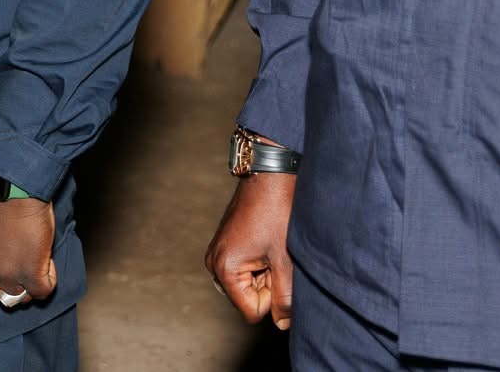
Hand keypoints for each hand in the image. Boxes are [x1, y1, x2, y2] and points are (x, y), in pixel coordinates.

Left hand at [0, 192, 56, 307]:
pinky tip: (47, 258)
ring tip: (38, 257)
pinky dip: (49, 278)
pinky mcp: (28, 275)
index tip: (13, 268)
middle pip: (3, 295)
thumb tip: (7, 267)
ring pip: (23, 296)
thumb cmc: (3, 201)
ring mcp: (4, 276)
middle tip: (29, 265)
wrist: (17, 189)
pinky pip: (43, 291)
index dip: (1, 280)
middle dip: (18, 285)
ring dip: (34, 281)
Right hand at [205, 171, 296, 329]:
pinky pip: (242, 271)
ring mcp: (216, 253)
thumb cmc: (277, 213)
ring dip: (264, 275)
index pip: (252, 312)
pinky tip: (265, 244)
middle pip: (247, 300)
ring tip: (271, 248)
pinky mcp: (223, 246)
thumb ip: (285, 297)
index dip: (272, 297)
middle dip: (267, 286)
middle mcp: (213, 263)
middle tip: (275, 256)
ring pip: (246, 286)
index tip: (277, 268)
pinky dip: (258, 264)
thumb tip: (282, 323)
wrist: (269, 176)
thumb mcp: (286, 261)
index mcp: (225, 269)